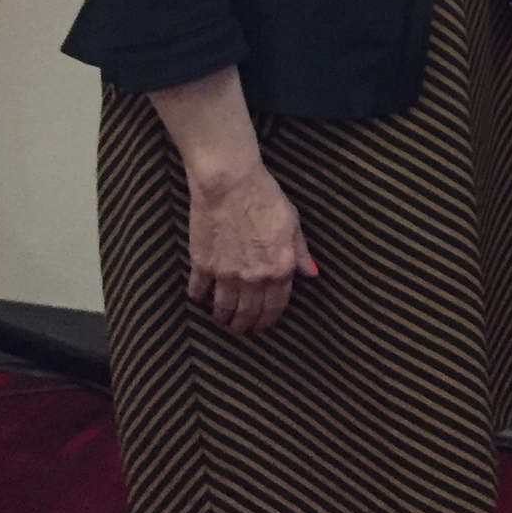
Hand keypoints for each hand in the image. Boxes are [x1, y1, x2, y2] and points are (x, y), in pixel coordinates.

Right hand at [186, 160, 315, 335]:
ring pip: (223, 308)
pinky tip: (200, 298)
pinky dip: (200, 298)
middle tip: (241, 328)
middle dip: (245, 325)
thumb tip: (312, 273)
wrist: (230, 184)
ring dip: (223, 317)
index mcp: (279, 268)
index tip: (263, 326)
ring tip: (222, 319)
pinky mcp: (202, 265)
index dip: (269, 320)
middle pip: (248, 313)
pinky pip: (199, 291)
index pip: (276, 306)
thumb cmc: (265, 198)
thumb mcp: (292, 224)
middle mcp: (253, 277)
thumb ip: (301, 253)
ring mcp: (226, 274)